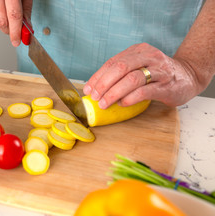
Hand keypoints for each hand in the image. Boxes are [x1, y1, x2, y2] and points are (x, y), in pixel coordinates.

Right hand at [0, 0, 32, 46]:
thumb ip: (26, 10)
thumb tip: (26, 27)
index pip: (13, 16)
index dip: (16, 32)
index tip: (18, 41)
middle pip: (0, 21)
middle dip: (9, 31)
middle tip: (16, 33)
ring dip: (4, 24)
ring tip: (11, 19)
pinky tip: (3, 12)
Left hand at [83, 43, 199, 108]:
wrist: (188, 76)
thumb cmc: (157, 74)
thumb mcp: (139, 67)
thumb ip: (121, 73)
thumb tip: (96, 88)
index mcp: (138, 51)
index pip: (112, 62)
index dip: (98, 76)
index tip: (88, 89)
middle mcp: (148, 57)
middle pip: (120, 68)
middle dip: (103, 84)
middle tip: (95, 97)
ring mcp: (159, 70)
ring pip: (132, 79)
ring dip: (114, 92)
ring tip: (104, 103)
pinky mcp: (166, 85)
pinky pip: (145, 91)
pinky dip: (130, 98)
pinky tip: (122, 104)